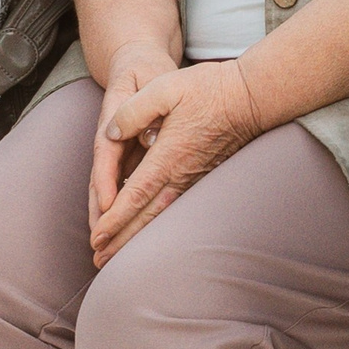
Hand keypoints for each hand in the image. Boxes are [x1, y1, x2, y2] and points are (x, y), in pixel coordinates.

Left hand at [88, 57, 265, 265]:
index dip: (113, 219)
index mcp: (168, 156)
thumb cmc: (209, 89)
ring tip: (118, 254)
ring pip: (161, 215)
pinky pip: (175, 207)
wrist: (252, 97)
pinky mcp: (203, 174)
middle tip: (99, 260)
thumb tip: (111, 132)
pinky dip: (157, 223)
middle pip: (146, 216)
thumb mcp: (166, 88)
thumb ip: (133, 110)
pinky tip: (148, 229)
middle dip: (121, 240)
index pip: (134, 195)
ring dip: (138, 237)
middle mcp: (181, 173)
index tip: (96, 237)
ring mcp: (194, 177)